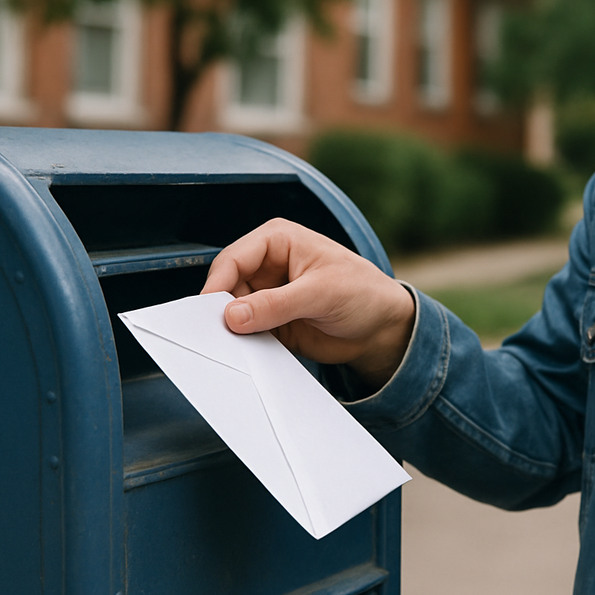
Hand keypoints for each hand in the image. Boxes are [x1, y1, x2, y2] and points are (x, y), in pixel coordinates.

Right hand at [201, 218, 415, 387]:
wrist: (383, 329)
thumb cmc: (364, 293)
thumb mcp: (321, 293)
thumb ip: (276, 304)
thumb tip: (233, 316)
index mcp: (278, 241)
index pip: (234, 259)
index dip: (218, 284)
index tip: (210, 312)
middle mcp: (268, 266)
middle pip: (227, 286)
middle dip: (222, 310)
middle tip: (220, 334)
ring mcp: (268, 295)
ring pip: (233, 312)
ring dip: (233, 330)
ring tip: (239, 346)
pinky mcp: (272, 322)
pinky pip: (247, 333)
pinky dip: (245, 344)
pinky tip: (251, 354)